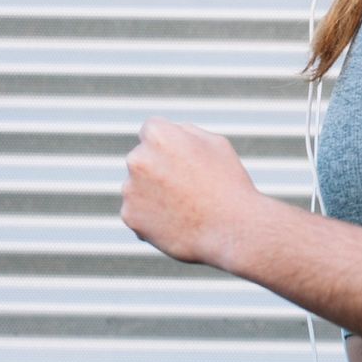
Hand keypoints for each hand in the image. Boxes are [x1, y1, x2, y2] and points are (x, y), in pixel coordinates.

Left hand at [120, 117, 259, 268]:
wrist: (231, 230)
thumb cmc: (228, 183)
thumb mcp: (215, 143)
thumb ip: (185, 133)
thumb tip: (169, 132)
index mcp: (158, 135)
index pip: (152, 131)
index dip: (170, 145)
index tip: (184, 160)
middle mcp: (138, 159)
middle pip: (143, 159)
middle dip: (158, 168)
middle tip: (187, 187)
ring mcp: (130, 189)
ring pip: (138, 186)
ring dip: (153, 193)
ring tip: (185, 208)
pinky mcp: (129, 216)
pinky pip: (138, 212)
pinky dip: (152, 217)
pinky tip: (176, 223)